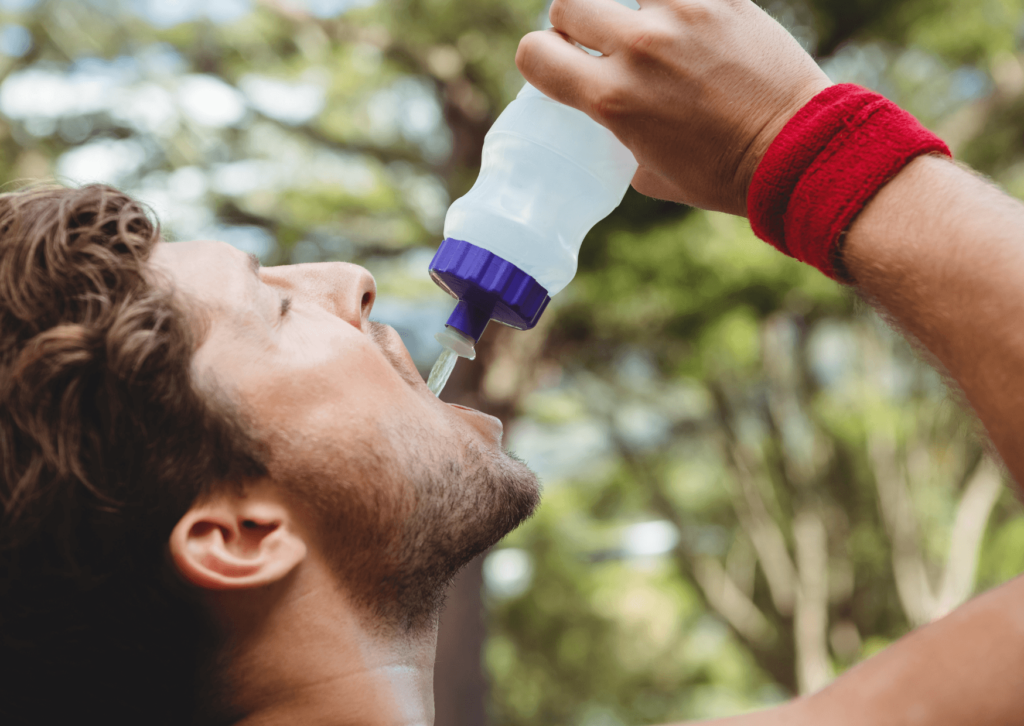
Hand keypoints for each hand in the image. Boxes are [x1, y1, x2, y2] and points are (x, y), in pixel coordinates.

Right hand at [516, 0, 830, 215]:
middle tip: (598, 37)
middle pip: (568, 3)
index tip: (556, 63)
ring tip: (641, 18)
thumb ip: (622, 139)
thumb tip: (618, 124)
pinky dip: (671, 1)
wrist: (796, 151)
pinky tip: (680, 15)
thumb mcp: (651, 174)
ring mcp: (681, 15)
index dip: (538, 58)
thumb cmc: (722, 175)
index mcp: (612, 99)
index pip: (535, 54)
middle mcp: (638, 49)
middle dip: (573, 22)